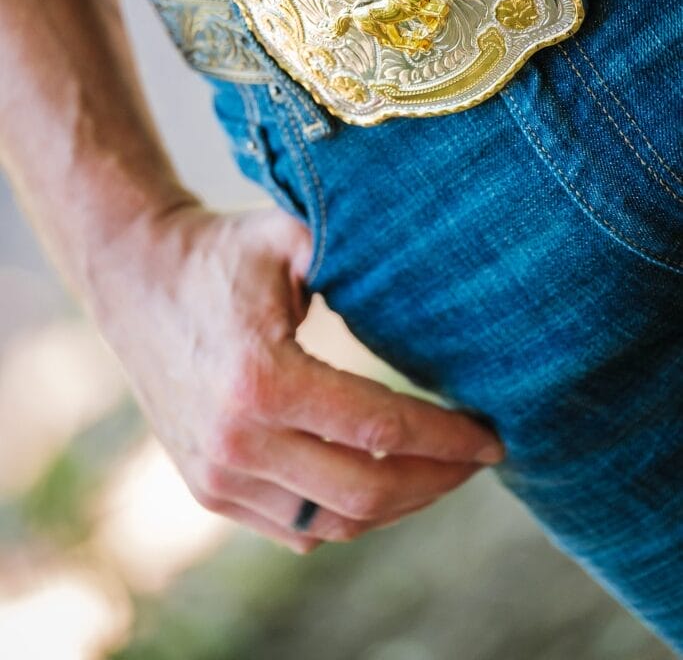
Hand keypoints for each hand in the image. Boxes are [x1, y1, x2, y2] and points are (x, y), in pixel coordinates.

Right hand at [96, 205, 504, 552]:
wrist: (134, 277)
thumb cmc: (219, 252)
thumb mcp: (290, 238)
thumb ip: (358, 258)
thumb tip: (440, 282)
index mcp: (262, 380)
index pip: (381, 429)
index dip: (448, 438)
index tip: (493, 437)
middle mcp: (237, 442)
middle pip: (366, 492)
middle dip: (437, 480)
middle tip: (476, 459)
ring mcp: (217, 474)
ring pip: (332, 521)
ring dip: (397, 506)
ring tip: (437, 473)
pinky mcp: (206, 488)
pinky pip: (294, 526)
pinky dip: (346, 515)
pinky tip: (377, 483)